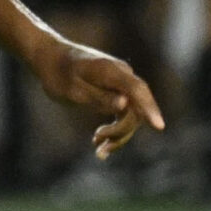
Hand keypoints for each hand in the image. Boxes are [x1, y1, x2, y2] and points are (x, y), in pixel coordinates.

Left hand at [30, 37, 165, 158]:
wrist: (50, 59)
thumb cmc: (59, 74)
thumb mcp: (73, 89)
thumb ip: (99, 97)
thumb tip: (124, 105)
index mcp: (111, 71)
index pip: (138, 90)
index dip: (150, 109)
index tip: (159, 126)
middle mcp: (122, 76)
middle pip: (136, 107)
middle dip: (122, 130)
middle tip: (99, 145)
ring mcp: (121, 84)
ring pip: (131, 114)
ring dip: (118, 134)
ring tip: (100, 152)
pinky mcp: (116, 93)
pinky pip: (123, 113)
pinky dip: (114, 129)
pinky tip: (99, 144)